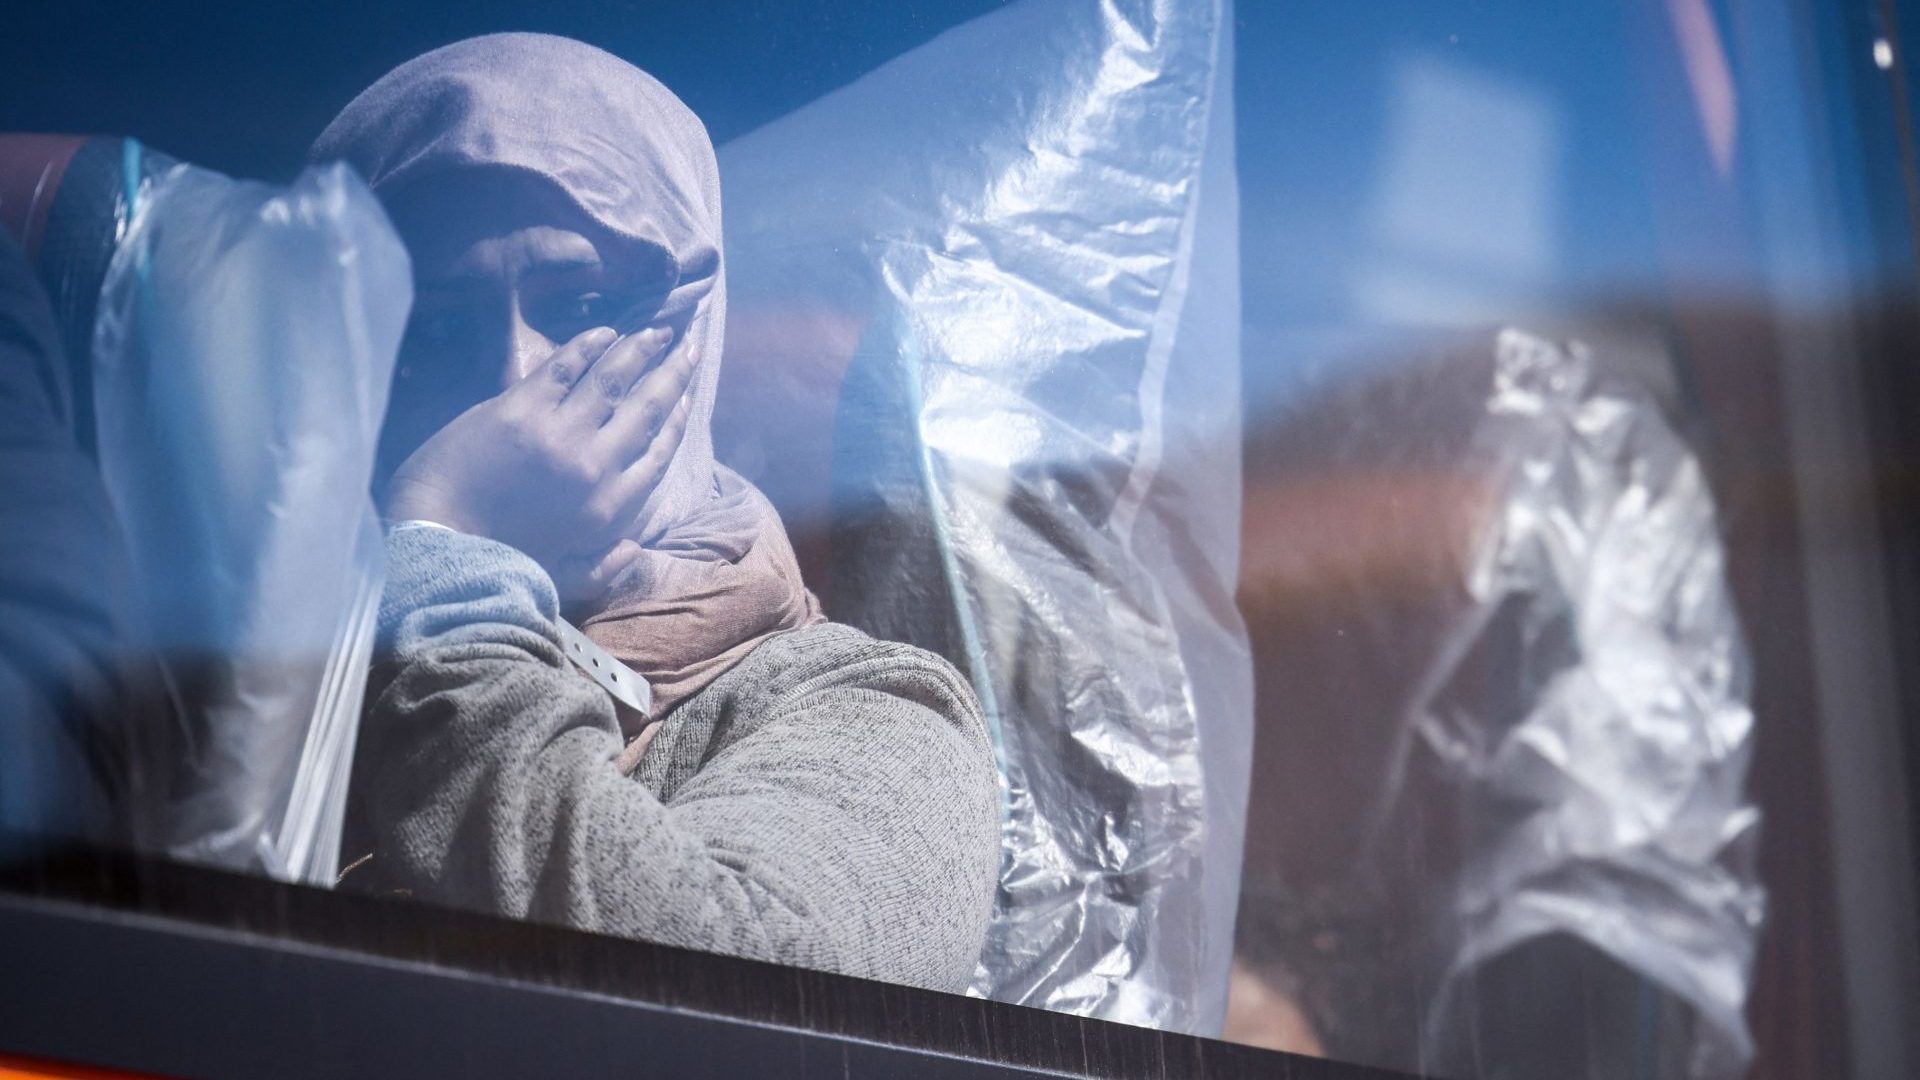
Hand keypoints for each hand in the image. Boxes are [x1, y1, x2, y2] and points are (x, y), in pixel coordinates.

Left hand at [385, 324, 696, 606]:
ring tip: (658, 329)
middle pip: (647, 407)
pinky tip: (604, 332)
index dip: (679, 417)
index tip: (690, 393)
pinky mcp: (521, 408)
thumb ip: (604, 567)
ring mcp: (560, 432)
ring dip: (640, 348)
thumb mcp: (562, 579)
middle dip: (674, 371)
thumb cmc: (498, 561)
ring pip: (614, 379)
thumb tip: (634, 548)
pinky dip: (588, 345)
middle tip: (691, 343)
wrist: (436, 537)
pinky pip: (565, 366)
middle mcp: (596, 464)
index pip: (660, 451)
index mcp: (610, 507)